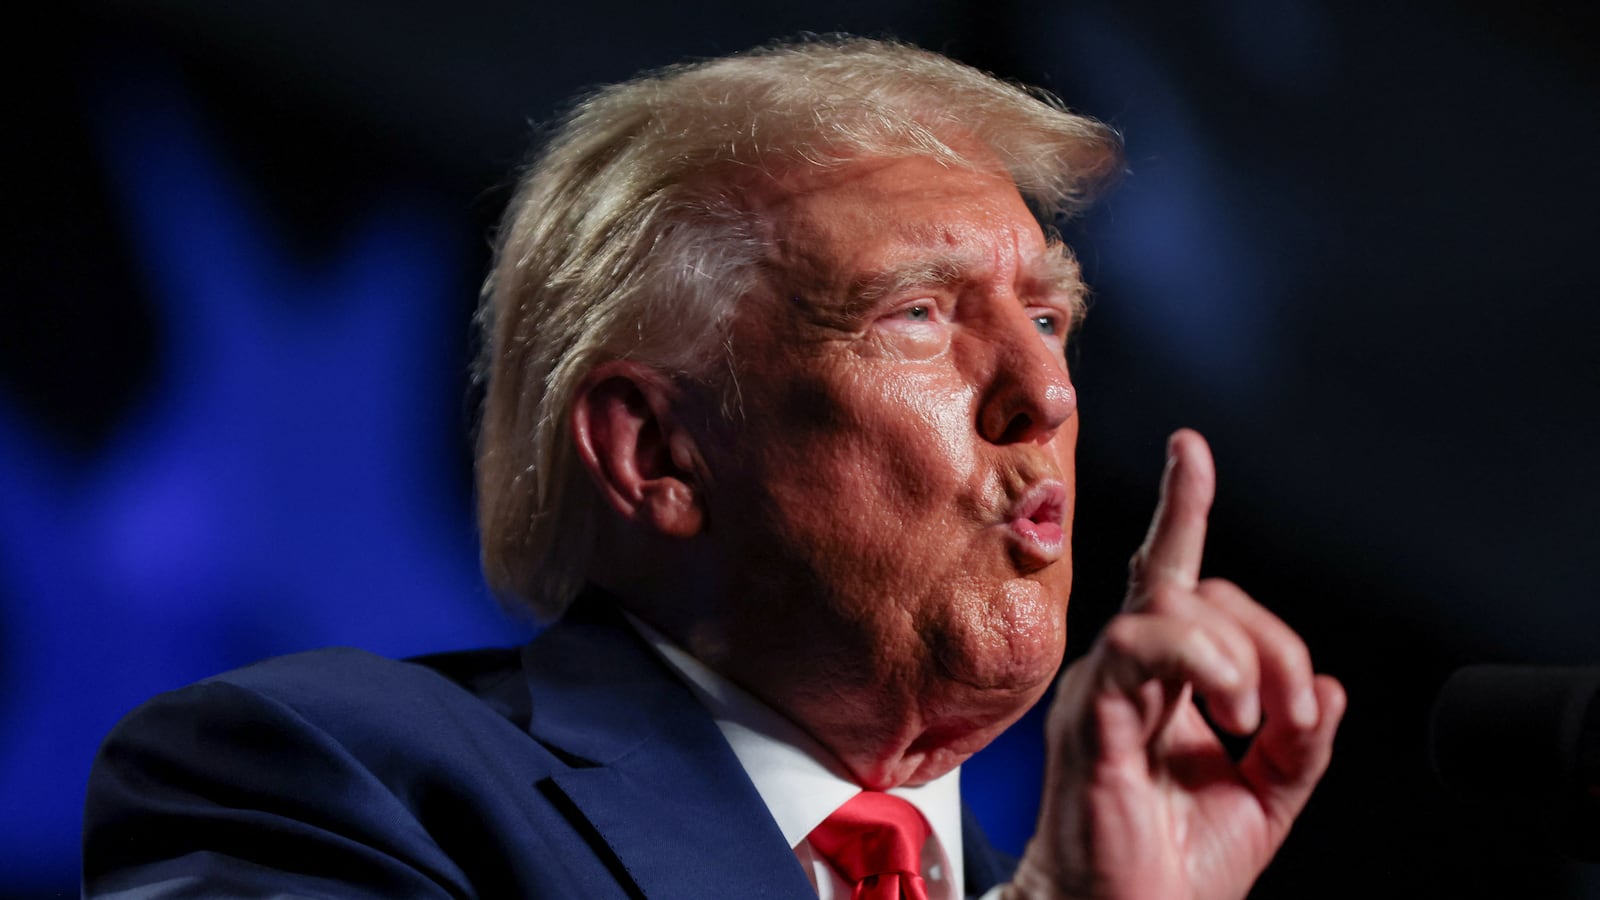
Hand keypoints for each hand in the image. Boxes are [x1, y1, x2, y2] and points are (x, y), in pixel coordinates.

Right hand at [1008, 429, 1345, 899]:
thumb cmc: (1169, 872)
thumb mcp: (1264, 800)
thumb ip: (1299, 744)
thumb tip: (1331, 688)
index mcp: (1159, 687)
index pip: (1172, 579)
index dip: (1181, 509)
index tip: (1190, 451)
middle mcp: (1124, 675)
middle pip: (1197, 589)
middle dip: (1269, 638)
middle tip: (1293, 718)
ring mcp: (1103, 690)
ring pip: (1172, 606)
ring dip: (1242, 654)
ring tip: (1258, 721)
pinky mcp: (1094, 715)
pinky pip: (1141, 644)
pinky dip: (1204, 662)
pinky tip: (1231, 709)